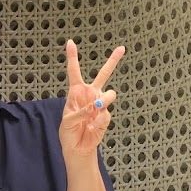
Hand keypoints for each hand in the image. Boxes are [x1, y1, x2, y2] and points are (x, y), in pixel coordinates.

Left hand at [59, 39, 123, 160]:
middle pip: (103, 74)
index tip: (70, 42)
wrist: (78, 148)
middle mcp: (90, 95)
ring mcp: (100, 104)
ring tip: (96, 108)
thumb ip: (80, 111)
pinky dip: (98, 121)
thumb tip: (96, 106)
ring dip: (104, 101)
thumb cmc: (69, 132)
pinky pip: (106, 114)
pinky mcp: (106, 115)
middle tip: (122, 48)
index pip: (74, 72)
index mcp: (76, 92)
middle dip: (113, 61)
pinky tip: (92, 127)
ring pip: (109, 95)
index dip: (72, 57)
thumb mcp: (68, 121)